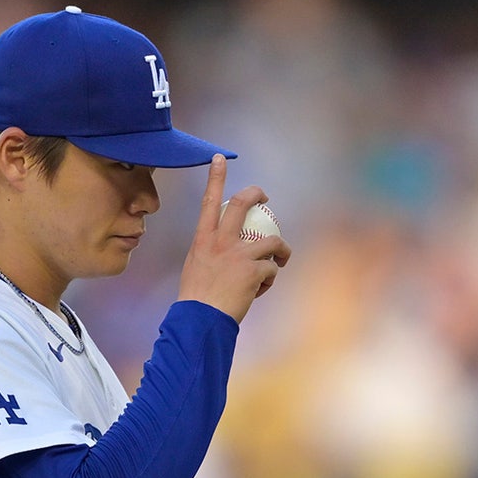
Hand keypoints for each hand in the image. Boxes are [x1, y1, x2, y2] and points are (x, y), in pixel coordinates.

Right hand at [177, 155, 290, 322]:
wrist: (201, 319)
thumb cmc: (197, 298)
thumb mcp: (196, 266)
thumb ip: (211, 252)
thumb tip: (224, 251)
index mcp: (203, 239)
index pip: (210, 201)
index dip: (216, 177)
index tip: (220, 158)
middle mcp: (221, 241)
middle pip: (243, 204)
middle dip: (257, 194)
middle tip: (265, 198)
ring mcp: (239, 254)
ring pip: (272, 241)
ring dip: (280, 252)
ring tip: (279, 263)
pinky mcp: (254, 270)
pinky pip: (272, 269)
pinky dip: (269, 280)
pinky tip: (259, 291)